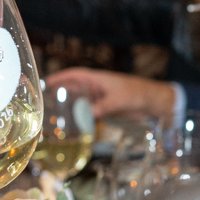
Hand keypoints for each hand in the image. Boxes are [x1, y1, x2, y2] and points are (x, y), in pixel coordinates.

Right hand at [45, 68, 174, 121]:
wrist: (152, 101)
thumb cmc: (137, 93)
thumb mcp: (119, 100)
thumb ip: (103, 107)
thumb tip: (87, 117)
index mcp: (97, 79)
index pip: (75, 75)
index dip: (61, 77)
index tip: (47, 81)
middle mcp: (96, 87)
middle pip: (75, 88)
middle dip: (61, 93)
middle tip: (46, 102)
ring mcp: (101, 98)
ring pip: (81, 101)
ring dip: (71, 107)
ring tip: (56, 115)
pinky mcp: (106, 108)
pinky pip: (90, 112)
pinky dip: (82, 117)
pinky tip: (75, 125)